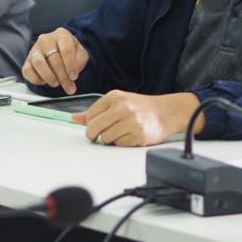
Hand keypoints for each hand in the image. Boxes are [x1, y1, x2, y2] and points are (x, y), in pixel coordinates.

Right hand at [21, 28, 89, 94]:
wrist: (57, 53)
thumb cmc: (69, 53)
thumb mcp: (80, 54)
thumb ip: (80, 60)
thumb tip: (73, 70)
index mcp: (61, 34)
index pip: (66, 49)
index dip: (70, 65)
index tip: (74, 77)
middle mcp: (46, 39)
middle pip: (54, 58)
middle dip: (63, 76)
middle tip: (69, 87)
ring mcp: (34, 49)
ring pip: (39, 63)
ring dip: (49, 77)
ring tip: (56, 83)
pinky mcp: (27, 61)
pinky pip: (28, 71)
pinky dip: (37, 79)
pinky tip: (45, 81)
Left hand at [71, 91, 200, 146]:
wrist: (166, 112)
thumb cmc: (140, 107)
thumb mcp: (118, 102)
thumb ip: (96, 110)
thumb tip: (75, 118)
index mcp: (114, 97)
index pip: (90, 115)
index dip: (90, 124)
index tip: (95, 126)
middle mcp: (122, 107)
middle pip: (94, 128)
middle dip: (93, 135)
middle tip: (98, 136)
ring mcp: (131, 121)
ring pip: (106, 138)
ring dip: (110, 139)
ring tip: (120, 132)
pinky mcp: (138, 135)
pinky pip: (119, 144)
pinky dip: (122, 143)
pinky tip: (130, 136)